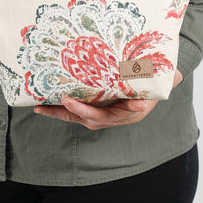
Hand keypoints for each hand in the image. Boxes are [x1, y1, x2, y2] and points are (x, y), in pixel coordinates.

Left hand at [32, 70, 182, 129]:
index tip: (72, 102)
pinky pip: (77, 110)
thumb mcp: (160, 84)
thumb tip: (160, 91)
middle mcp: (112, 117)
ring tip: (39, 107)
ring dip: (58, 112)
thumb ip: (162, 84)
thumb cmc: (157, 84)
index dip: (86, 111)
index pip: (103, 116)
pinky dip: (62, 108)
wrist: (157, 86)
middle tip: (47, 106)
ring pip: (78, 116)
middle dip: (66, 113)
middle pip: (84, 118)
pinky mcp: (97, 108)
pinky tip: (46, 102)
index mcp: (126, 114)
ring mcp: (103, 114)